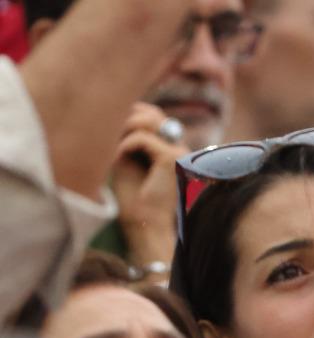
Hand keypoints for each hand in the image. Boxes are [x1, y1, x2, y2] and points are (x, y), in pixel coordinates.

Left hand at [109, 103, 182, 268]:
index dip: (129, 113)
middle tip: (106, 135)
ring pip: (148, 120)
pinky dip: (123, 145)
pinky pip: (141, 138)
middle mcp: (180, 147)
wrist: (144, 225)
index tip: (109, 129)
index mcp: (172, 148)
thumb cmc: (132, 197)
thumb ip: (128, 134)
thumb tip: (119, 109)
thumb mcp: (127, 158)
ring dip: (122, 129)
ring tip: (110, 146)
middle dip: (124, 117)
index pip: (153, 114)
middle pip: (152, 112)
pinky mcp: (171, 158)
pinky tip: (116, 159)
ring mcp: (179, 152)